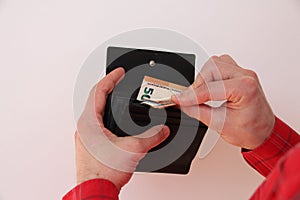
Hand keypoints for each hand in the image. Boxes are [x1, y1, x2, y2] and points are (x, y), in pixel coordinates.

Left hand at [75, 67, 169, 190]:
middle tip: (118, 80)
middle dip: (108, 87)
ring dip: (106, 101)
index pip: (99, 91)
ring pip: (95, 111)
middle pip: (95, 98)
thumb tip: (162, 130)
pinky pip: (97, 123)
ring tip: (116, 95)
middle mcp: (85, 127)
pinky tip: (115, 120)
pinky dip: (107, 116)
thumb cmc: (103, 173)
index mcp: (90, 122)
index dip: (111, 78)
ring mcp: (86, 136)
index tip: (119, 71)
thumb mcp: (133, 149)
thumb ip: (152, 136)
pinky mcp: (89, 145)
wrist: (95, 191)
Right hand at [172, 55, 274, 149]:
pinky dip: (210, 74)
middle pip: (211, 68)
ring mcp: (243, 72)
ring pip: (214, 63)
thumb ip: (198, 111)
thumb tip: (183, 103)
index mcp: (245, 88)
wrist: (264, 132)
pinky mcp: (238, 73)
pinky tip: (209, 87)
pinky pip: (220, 64)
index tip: (177, 99)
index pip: (209, 88)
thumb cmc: (251, 130)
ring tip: (201, 94)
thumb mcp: (220, 124)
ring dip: (203, 78)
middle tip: (190, 99)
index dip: (190, 95)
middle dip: (197, 85)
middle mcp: (245, 76)